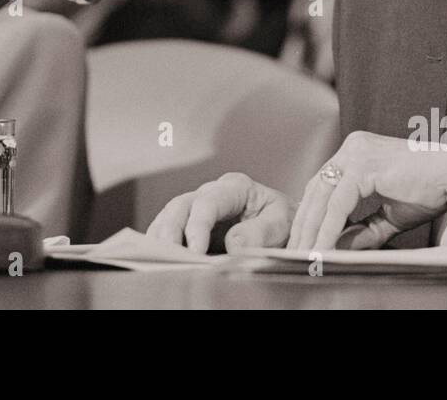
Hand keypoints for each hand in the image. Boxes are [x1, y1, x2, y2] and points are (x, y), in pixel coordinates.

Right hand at [146, 172, 293, 253]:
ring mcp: (199, 208)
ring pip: (170, 216)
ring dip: (161, 237)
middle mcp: (212, 193)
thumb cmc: (284, 222)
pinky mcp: (192, 226)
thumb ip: (260, 232)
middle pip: (181, 206)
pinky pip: (170, 230)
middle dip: (170, 230)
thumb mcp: (282, 224)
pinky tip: (161, 259)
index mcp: (235, 187)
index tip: (196, 251)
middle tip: (169, 255)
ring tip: (159, 259)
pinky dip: (163, 243)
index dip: (198, 226)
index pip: (208, 202)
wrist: (287, 229)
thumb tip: (234, 244)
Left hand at [288, 131, 446, 250]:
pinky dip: (328, 228)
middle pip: (317, 189)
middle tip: (296, 251)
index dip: (310, 214)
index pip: (324, 185)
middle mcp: (352, 148)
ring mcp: (356, 153)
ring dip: (311, 229)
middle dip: (304, 224)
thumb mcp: (389, 216)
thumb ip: (362, 230)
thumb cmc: (431, 190)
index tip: (304, 239)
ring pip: (322, 196)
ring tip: (306, 254)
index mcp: (356, 153)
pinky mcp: (363, 166)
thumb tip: (336, 248)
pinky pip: (338, 203)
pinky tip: (323, 247)